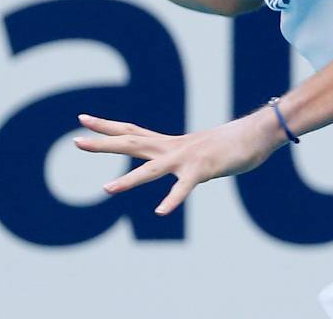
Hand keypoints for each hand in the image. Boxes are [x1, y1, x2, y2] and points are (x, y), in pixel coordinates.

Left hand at [73, 111, 284, 213]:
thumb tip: (180, 169)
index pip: (132, 131)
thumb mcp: (200, 152)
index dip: (107, 126)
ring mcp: (186, 159)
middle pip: (132, 143)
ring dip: (128, 180)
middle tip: (75, 140)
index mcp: (170, 143)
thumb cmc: (231, 143)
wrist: (257, 133)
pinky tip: (161, 213)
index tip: (82, 119)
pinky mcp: (202, 171)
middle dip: (103, 143)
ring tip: (106, 190)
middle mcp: (172, 147)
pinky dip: (172, 200)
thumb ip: (185, 161)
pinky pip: (184, 188)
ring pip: (152, 170)